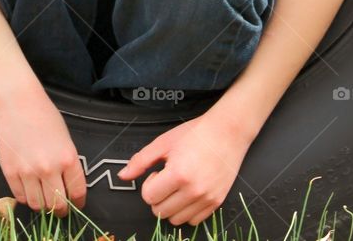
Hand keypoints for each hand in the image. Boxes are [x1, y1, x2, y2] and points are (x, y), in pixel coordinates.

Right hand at [0, 89, 85, 217]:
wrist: (17, 102)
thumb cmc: (43, 113)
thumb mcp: (65, 137)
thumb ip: (67, 162)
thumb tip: (68, 182)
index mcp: (67, 158)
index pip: (77, 192)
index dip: (78, 202)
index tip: (77, 203)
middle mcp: (49, 168)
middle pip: (57, 204)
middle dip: (61, 210)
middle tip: (60, 209)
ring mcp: (28, 172)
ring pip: (38, 205)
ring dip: (43, 206)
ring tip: (44, 200)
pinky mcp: (10, 172)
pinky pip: (21, 197)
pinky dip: (27, 198)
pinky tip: (30, 191)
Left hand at [116, 109, 252, 225]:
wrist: (228, 131)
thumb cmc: (197, 133)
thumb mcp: (164, 142)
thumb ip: (141, 160)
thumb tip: (123, 175)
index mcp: (178, 173)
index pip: (149, 197)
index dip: (149, 184)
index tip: (157, 174)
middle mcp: (193, 190)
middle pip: (160, 211)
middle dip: (158, 196)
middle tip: (166, 180)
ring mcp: (206, 198)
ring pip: (175, 220)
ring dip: (171, 206)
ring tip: (177, 186)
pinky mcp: (216, 202)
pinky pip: (193, 221)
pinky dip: (186, 211)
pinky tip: (188, 193)